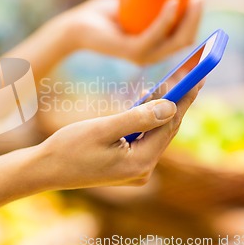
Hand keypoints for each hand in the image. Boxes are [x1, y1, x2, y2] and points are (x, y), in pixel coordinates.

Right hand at [36, 83, 201, 189]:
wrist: (46, 169)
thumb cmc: (68, 147)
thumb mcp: (102, 129)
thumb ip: (137, 118)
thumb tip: (171, 106)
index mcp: (140, 163)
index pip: (170, 125)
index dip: (184, 98)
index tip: (198, 76)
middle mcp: (143, 170)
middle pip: (166, 130)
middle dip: (177, 102)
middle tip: (189, 74)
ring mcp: (136, 170)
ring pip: (156, 133)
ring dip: (161, 109)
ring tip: (171, 83)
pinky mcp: (127, 166)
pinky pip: (145, 139)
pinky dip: (147, 120)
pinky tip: (148, 102)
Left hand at [51, 0, 203, 65]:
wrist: (77, 24)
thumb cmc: (103, 14)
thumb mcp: (132, 5)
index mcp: (155, 48)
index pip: (185, 38)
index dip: (198, 21)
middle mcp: (151, 55)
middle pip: (185, 40)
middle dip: (198, 19)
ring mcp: (142, 56)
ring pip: (176, 41)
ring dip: (189, 19)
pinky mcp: (131, 52)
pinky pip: (155, 35)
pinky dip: (167, 19)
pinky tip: (173, 3)